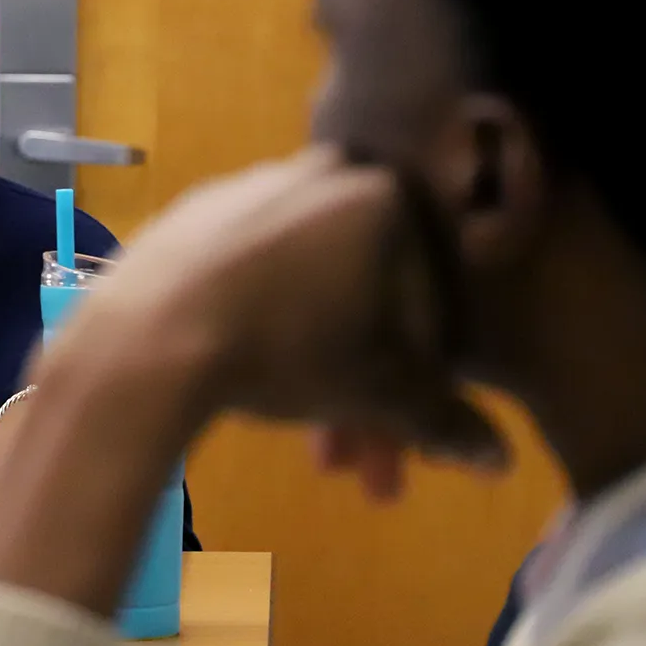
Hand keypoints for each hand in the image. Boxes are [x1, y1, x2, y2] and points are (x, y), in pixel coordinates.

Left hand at [0, 148, 504, 615]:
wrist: (146, 334)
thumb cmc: (285, 351)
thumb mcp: (374, 392)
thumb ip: (441, 419)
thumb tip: (499, 460)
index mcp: (384, 194)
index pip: (434, 298)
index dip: (430, 383)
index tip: (413, 444)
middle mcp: (324, 173)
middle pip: (369, 301)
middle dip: (371, 397)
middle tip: (363, 473)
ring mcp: (252, 187)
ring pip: (312, 294)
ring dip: (324, 377)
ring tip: (316, 455)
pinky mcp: (193, 214)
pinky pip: (255, 276)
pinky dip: (269, 330)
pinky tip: (258, 387)